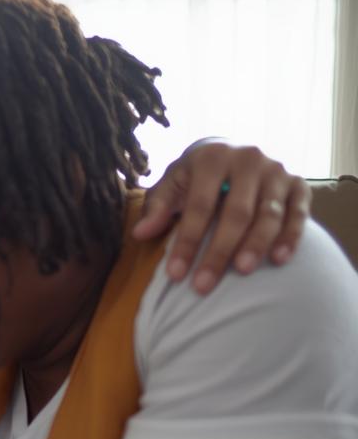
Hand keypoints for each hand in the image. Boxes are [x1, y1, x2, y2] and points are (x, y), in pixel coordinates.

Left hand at [133, 140, 310, 293]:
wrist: (232, 153)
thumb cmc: (195, 177)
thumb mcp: (171, 184)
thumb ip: (157, 207)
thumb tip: (140, 234)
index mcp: (212, 157)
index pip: (199, 206)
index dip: (187, 241)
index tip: (175, 275)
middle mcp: (248, 160)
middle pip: (236, 213)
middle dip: (219, 251)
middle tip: (204, 285)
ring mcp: (277, 171)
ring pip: (269, 214)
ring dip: (256, 244)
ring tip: (241, 271)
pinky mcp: (299, 184)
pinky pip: (298, 213)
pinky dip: (290, 236)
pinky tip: (278, 260)